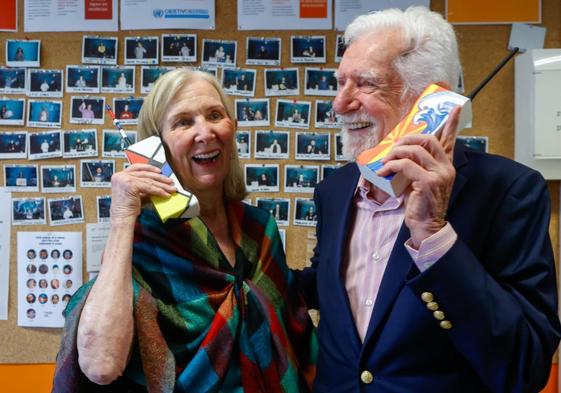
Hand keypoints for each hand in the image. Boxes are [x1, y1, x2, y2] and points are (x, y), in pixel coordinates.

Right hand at [109, 164, 175, 222]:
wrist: (122, 218)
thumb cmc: (127, 208)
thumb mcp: (137, 193)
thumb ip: (145, 187)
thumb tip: (158, 184)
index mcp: (119, 176)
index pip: (136, 167)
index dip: (149, 168)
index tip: (159, 171)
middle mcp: (121, 176)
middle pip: (145, 174)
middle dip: (159, 178)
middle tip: (169, 181)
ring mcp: (124, 179)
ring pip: (148, 181)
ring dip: (162, 185)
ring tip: (171, 189)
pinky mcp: (130, 185)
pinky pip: (149, 187)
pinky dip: (159, 191)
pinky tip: (165, 194)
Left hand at [377, 106, 460, 247]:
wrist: (426, 226)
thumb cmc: (420, 204)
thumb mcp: (418, 180)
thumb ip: (414, 166)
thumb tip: (397, 153)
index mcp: (446, 165)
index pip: (449, 140)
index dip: (452, 124)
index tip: (455, 108)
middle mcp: (446, 168)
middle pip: (428, 139)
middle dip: (407, 139)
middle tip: (393, 147)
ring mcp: (439, 174)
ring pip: (415, 150)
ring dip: (395, 153)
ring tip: (385, 162)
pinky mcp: (428, 182)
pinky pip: (405, 165)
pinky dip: (390, 166)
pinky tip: (382, 172)